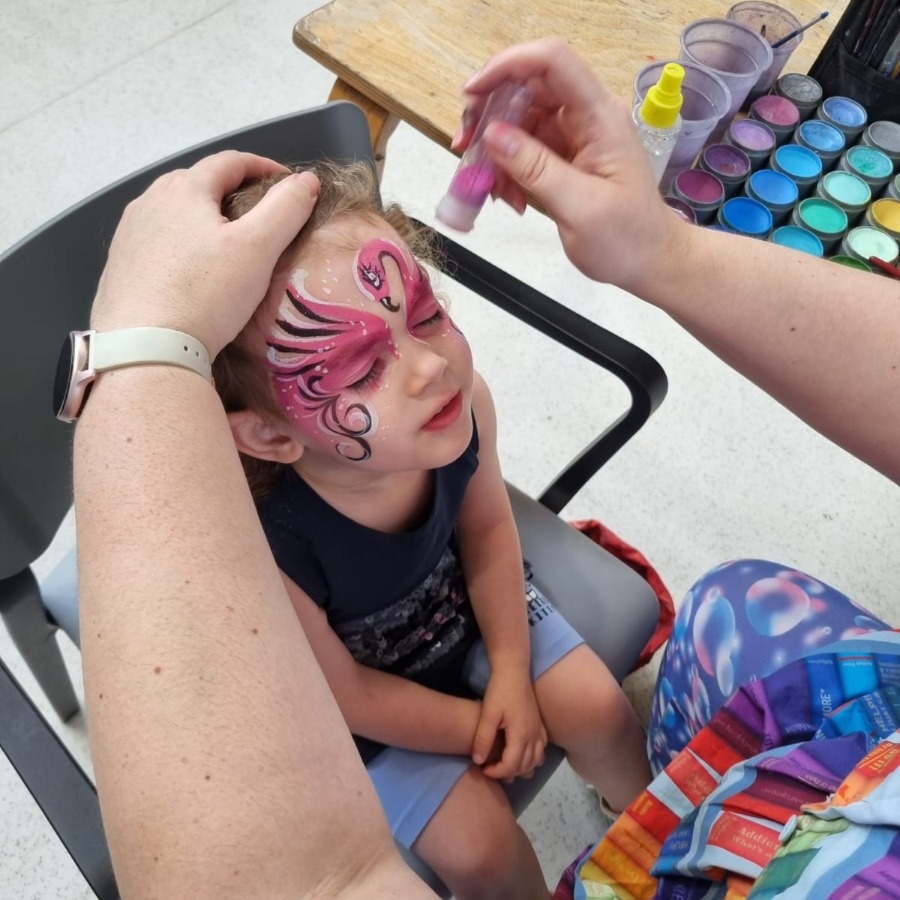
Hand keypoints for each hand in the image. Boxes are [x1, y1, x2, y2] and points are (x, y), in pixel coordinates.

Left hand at [90, 151, 319, 356]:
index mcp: (185, 189)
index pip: (230, 161)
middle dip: (231, 190)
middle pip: (198, 182)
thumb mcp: (258, 248)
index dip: (263, 167)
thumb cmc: (206, 294)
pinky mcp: (120, 265)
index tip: (287, 184)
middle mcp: (150, 201)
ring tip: (226, 242)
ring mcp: (129, 233)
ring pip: (174, 212)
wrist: (146, 349)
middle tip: (259, 214)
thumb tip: (306, 180)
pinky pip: (157, 241)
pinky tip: (192, 270)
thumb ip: (286, 208)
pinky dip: (180, 244)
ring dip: (202, 216)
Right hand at [454, 38, 689, 295]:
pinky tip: (508, 197)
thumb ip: (536, 169)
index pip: (551, 62)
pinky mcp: (565, 157)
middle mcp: (586, 117)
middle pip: (528, 87)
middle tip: (465, 148)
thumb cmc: (627, 239)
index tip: (471, 96)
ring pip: (520, 120)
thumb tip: (493, 134)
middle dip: (490, 113)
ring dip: (496, 149)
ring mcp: (575, 136)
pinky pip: (525, 149)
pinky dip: (508, 169)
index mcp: (599, 117)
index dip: (507, 66)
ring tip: (488, 186)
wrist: (651, 262)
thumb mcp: (580, 208)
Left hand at [471, 669, 546, 780]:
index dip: (496, 772)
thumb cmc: (500, 691)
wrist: (514, 671)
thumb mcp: (488, 714)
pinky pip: (541, 750)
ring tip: (505, 764)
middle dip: (508, 772)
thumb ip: (483, 739)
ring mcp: (539, 731)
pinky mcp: (541, 725)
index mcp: (521, 736)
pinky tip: (521, 753)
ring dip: (522, 768)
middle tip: (491, 767)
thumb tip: (478, 762)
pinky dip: (533, 758)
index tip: (482, 768)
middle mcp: (534, 737)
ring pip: (536, 761)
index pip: (511, 766)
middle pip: (525, 767)